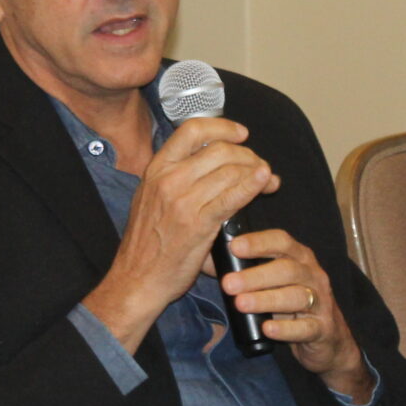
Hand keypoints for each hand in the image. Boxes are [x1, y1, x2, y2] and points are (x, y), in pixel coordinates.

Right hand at [81, 116, 275, 350]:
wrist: (137, 279)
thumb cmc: (147, 243)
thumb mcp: (151, 198)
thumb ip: (176, 177)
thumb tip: (212, 163)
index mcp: (156, 169)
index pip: (192, 130)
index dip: (222, 127)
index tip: (241, 134)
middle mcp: (169, 179)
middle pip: (219, 149)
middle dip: (247, 154)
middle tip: (260, 166)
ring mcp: (183, 201)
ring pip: (231, 171)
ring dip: (256, 172)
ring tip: (268, 182)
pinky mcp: (199, 224)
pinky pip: (233, 196)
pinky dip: (253, 185)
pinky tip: (266, 181)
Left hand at [218, 228, 372, 401]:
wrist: (328, 340)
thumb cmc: (292, 306)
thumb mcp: (275, 284)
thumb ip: (250, 272)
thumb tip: (208, 259)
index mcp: (300, 258)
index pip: (281, 241)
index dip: (259, 242)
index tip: (234, 246)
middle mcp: (313, 276)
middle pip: (287, 269)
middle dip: (255, 276)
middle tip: (228, 284)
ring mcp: (321, 303)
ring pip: (296, 297)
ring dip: (266, 300)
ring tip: (241, 304)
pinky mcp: (323, 329)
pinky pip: (305, 328)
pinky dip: (285, 328)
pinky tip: (268, 328)